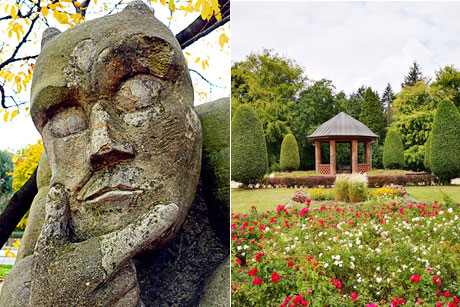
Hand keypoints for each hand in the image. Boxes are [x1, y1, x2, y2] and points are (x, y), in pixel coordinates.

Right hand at [29, 184, 178, 305]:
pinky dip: (122, 295)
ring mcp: (115, 304)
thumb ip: (57, 217)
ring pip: (133, 280)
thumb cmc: (48, 278)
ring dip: (120, 279)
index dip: (154, 223)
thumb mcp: (49, 247)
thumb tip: (58, 188)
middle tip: (90, 267)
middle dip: (118, 260)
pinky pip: (135, 298)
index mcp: (95, 262)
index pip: (132, 237)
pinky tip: (101, 299)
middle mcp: (108, 285)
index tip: (172, 209)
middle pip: (132, 260)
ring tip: (92, 285)